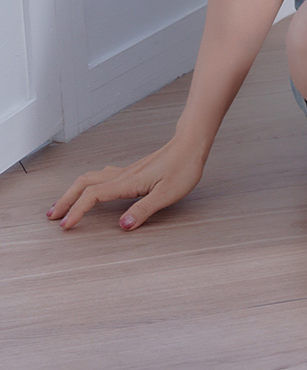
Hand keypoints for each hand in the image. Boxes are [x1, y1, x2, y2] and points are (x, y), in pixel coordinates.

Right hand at [46, 137, 205, 230]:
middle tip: (52, 216)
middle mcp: (123, 175)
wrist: (192, 144)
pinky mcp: (133, 171)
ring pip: (91, 178)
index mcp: (128, 182)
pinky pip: (102, 177)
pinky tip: (91, 190)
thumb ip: (144, 209)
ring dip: (74, 191)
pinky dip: (88, 185)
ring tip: (65, 205)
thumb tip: (122, 226)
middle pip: (84, 184)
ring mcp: (127, 171)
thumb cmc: (183, 167)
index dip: (76, 211)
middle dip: (66, 199)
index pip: (94, 196)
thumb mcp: (168, 194)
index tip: (64, 226)